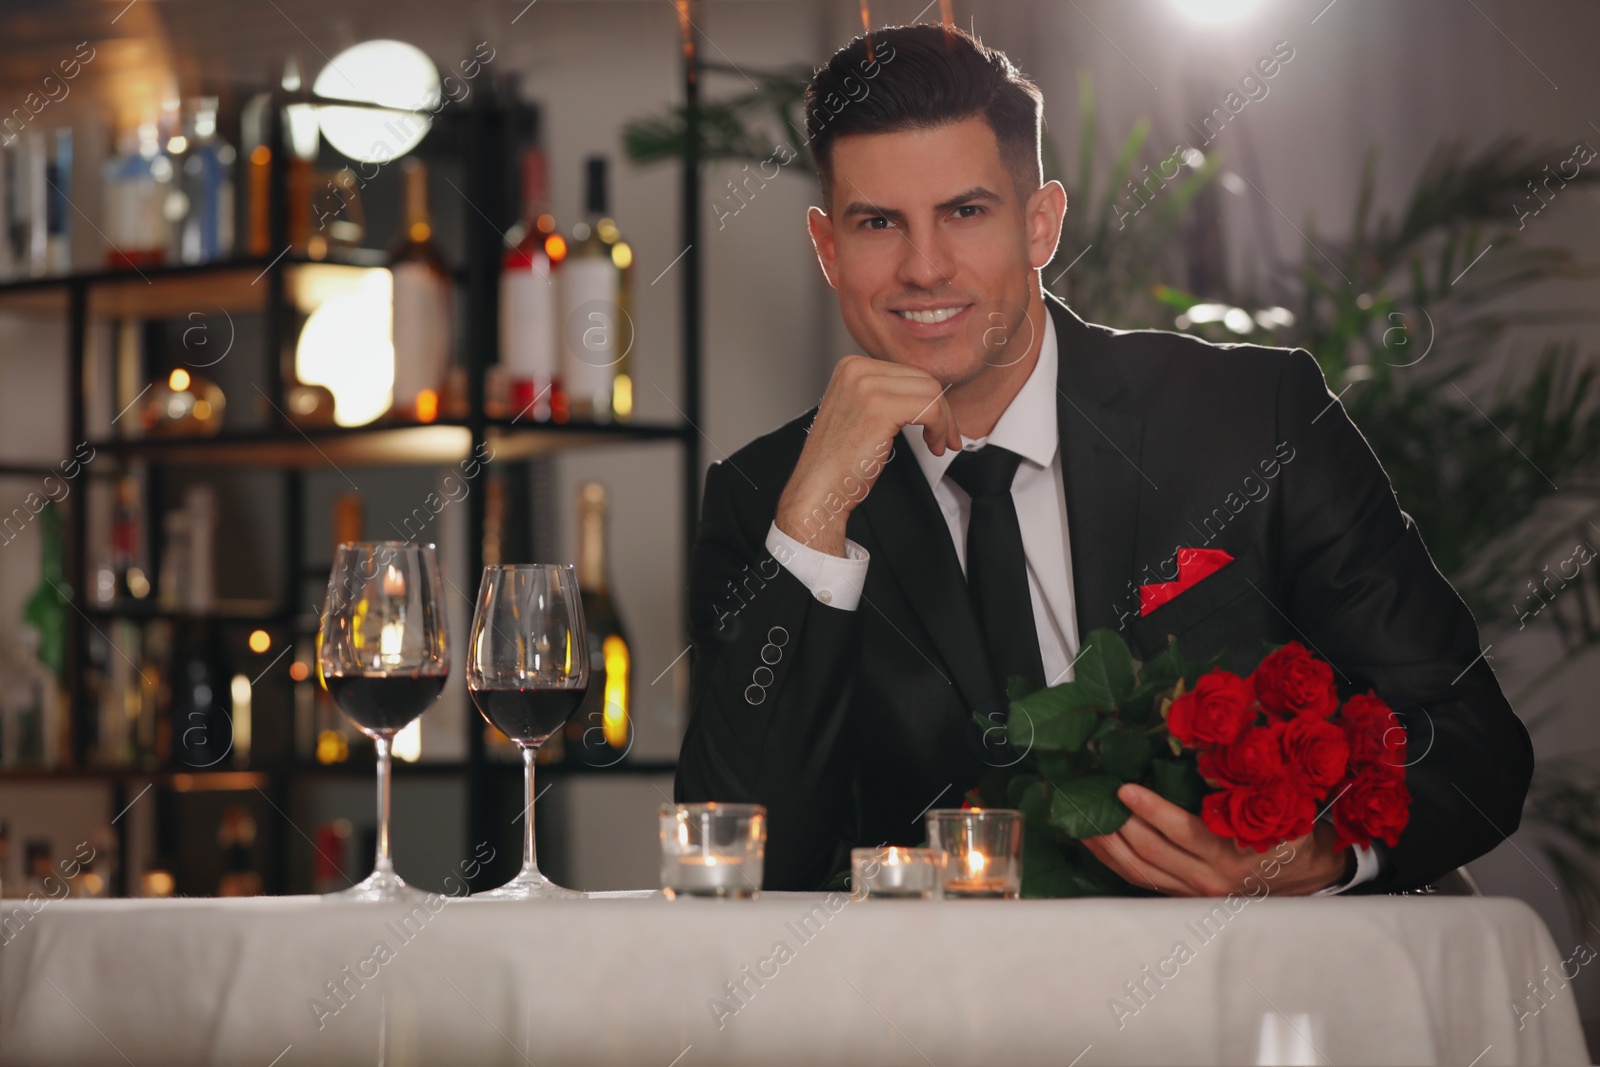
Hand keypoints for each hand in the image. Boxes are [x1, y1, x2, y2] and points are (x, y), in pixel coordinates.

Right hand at [775, 355, 960, 555]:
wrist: (819, 489)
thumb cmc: (839, 461)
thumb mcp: (861, 412)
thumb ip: (886, 394)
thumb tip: (928, 391)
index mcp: (851, 366)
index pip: (909, 372)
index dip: (930, 400)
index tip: (938, 425)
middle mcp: (856, 369)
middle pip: (923, 378)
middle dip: (942, 410)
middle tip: (944, 438)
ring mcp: (867, 386)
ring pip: (931, 391)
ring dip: (943, 421)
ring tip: (938, 443)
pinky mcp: (880, 408)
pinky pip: (930, 409)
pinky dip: (939, 428)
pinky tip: (932, 445)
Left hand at [1082, 783, 1352, 896]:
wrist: (1308, 879)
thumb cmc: (1293, 835)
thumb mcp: (1283, 809)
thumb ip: (1251, 787)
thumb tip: (1215, 745)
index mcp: (1234, 854)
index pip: (1185, 833)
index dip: (1153, 811)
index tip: (1125, 789)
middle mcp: (1211, 879)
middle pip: (1151, 852)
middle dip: (1116, 824)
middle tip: (1089, 796)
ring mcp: (1194, 893)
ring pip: (1139, 870)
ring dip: (1106, 845)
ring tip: (1080, 819)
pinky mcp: (1183, 898)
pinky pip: (1141, 880)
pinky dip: (1115, 861)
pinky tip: (1096, 842)